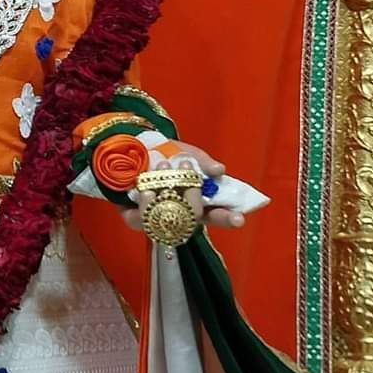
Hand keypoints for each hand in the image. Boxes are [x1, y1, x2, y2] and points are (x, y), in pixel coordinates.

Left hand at [119, 143, 245, 233]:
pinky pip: (139, 220)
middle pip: (195, 223)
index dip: (229, 218)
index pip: (217, 215)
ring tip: (163, 170)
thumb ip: (203, 161)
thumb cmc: (165, 154)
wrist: (131, 149)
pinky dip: (143, 204)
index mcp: (197, 201)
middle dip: (199, 212)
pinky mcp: (135, 218)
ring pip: (167, 223)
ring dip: (167, 200)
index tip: (241, 219)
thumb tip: (220, 170)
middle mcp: (179, 215)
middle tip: (195, 196)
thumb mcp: (186, 152)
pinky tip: (144, 190)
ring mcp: (158, 219)